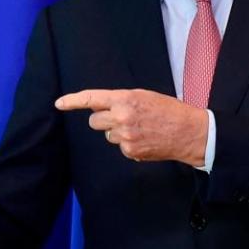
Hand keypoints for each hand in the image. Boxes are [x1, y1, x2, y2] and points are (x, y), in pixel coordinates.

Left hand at [56, 88, 207, 166]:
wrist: (190, 132)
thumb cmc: (168, 110)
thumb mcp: (143, 96)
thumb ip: (120, 100)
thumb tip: (98, 106)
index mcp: (125, 99)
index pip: (91, 99)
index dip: (72, 101)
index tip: (59, 104)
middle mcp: (121, 117)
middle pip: (94, 121)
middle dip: (103, 120)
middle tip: (122, 117)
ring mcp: (125, 137)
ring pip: (107, 135)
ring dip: (117, 132)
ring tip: (139, 129)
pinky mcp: (130, 152)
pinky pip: (119, 147)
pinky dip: (128, 144)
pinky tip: (144, 139)